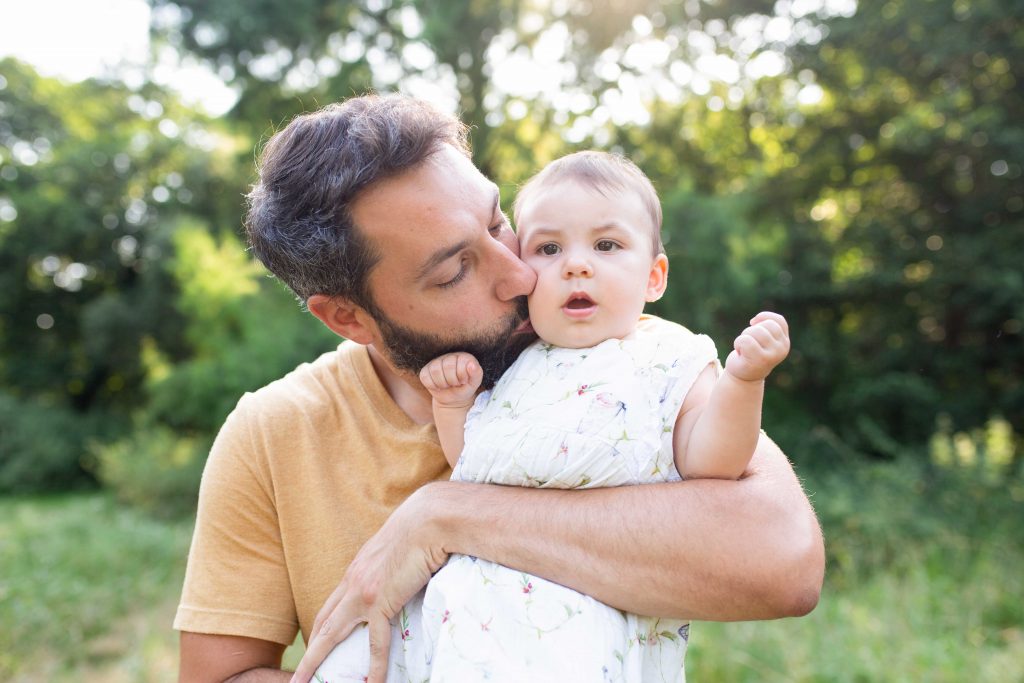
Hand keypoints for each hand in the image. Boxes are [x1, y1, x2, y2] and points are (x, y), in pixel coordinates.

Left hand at [289, 487, 448, 682]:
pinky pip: (375, 642)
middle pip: (324, 620)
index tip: (318, 641)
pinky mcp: (380, 600)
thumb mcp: (400, 544)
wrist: (431, 518)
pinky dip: (373, 666)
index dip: (323, 624)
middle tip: (303, 671)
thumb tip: (406, 570)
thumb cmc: (424, 525)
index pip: (334, 603)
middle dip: (312, 647)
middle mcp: (353, 580)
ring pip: (332, 634)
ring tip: (308, 682)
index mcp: (358, 567)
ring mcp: (363, 591)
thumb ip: (394, 562)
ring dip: (317, 660)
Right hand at [419, 352, 482, 407]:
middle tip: (455, 384)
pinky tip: (438, 386)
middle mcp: (448, 356)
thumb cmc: (465, 387)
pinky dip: (432, 385)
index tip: (463, 381)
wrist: (454, 398)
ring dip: (442, 383)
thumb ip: (476, 373)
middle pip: (447, 367)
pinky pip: (425, 377)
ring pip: (435, 371)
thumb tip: (472, 365)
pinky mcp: (426, 371)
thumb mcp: (474, 382)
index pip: (460, 363)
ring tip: (448, 385)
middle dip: (452, 381)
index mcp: (462, 356)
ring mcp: (435, 362)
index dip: (461, 376)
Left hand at [725, 311, 789, 381]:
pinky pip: (746, 340)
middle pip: (766, 325)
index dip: (764, 317)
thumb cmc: (752, 355)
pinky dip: (738, 343)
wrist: (744, 378)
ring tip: (744, 348)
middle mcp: (782, 348)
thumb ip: (765, 328)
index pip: (779, 321)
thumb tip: (755, 320)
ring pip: (756, 331)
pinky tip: (740, 352)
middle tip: (747, 342)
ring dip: (744, 336)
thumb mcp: (763, 340)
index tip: (753, 323)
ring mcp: (773, 355)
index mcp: (784, 342)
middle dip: (752, 329)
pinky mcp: (760, 360)